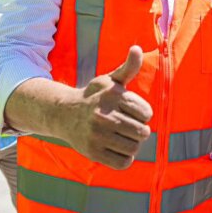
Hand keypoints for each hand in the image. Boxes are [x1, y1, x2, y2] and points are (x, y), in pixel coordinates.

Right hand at [61, 46, 153, 168]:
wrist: (65, 114)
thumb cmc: (95, 96)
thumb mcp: (110, 80)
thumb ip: (128, 68)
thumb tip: (136, 49)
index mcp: (112, 96)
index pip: (147, 113)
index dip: (143, 114)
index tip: (132, 112)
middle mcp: (104, 116)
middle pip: (142, 132)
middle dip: (139, 130)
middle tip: (127, 126)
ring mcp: (97, 136)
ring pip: (134, 148)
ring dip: (132, 145)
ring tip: (123, 137)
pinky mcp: (93, 153)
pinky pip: (123, 163)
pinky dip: (125, 158)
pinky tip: (117, 149)